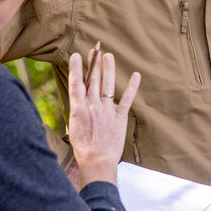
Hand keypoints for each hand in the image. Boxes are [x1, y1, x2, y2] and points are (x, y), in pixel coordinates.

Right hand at [67, 48, 140, 185]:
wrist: (97, 161)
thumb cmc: (83, 148)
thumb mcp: (73, 127)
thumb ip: (77, 112)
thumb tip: (79, 102)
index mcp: (78, 108)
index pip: (76, 83)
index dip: (76, 68)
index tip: (77, 56)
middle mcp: (93, 105)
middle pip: (93, 80)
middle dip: (94, 64)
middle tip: (95, 50)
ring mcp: (107, 110)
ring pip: (108, 84)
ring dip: (108, 69)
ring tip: (108, 56)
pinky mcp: (120, 116)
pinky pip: (128, 98)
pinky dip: (133, 86)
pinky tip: (136, 75)